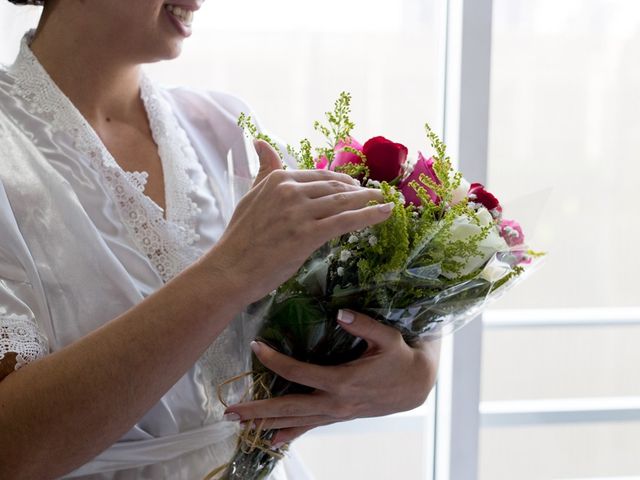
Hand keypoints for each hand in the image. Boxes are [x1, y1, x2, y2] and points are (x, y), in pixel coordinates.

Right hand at [210, 141, 393, 305]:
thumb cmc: (240, 238)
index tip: (353, 186)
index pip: (318, 176)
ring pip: (343, 201)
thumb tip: (260, 141)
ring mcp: (300, 212)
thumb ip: (264, 170)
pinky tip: (385, 212)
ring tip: (385, 201)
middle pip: (334, 187)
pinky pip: (346, 221)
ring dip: (369, 200)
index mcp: (278, 179)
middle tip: (372, 194)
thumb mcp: (250, 196)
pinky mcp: (308, 234)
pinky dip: (370, 215)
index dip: (340, 181)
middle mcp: (290, 190)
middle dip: (358, 190)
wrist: (230, 270)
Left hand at [223, 310, 440, 446]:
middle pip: (289, 408)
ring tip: (241, 425)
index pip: (298, 372)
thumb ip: (364, 325)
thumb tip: (340, 314)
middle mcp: (335, 402)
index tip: (256, 346)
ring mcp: (336, 413)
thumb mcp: (387, 338)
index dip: (274, 360)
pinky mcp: (339, 416)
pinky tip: (272, 440)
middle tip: (231, 410)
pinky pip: (310, 427)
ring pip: (296, 421)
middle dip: (258, 410)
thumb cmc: (400, 358)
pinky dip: (290, 434)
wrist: (416, 386)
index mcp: (342, 380)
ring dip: (267, 423)